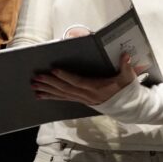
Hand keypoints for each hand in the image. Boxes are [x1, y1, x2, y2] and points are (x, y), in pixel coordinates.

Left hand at [31, 51, 148, 105]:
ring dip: (47, 90)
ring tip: (34, 86)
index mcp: (96, 88)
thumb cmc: (126, 90)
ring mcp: (82, 99)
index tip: (55, 70)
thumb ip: (126, 67)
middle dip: (50, 83)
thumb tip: (125, 55)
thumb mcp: (128, 78)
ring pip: (62, 94)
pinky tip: (40, 95)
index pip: (78, 82)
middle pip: (65, 89)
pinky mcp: (80, 100)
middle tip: (37, 77)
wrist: (126, 106)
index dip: (66, 77)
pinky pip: (63, 99)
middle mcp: (87, 95)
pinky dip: (51, 96)